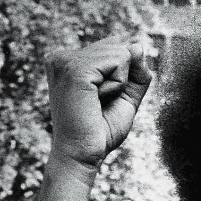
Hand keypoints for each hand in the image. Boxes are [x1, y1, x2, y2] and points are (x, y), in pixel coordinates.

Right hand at [44, 37, 151, 169]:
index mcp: (67, 61)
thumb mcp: (125, 95)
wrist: (83, 154)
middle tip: (99, 102)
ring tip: (97, 102)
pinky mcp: (75, 68)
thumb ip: (136, 71)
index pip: (114, 48)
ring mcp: (65, 60)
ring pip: (121, 53)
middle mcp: (62, 57)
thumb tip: (138, 45)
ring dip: (120, 83)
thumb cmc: (101, 130)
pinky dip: (119, 84)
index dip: (121, 76)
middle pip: (119, 47)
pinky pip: (119, 61)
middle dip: (122, 78)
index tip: (100, 99)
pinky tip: (98, 99)